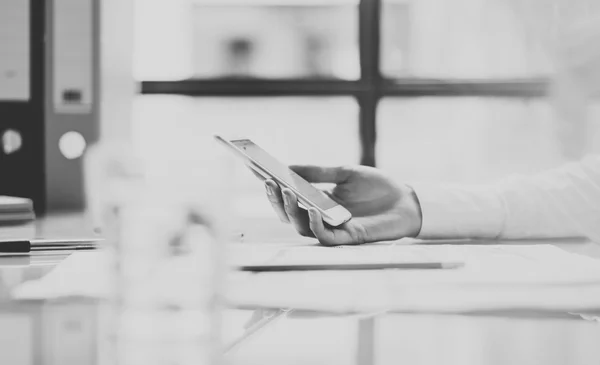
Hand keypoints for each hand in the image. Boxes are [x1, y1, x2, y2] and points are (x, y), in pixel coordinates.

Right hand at [264, 165, 422, 244]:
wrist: (407, 200)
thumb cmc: (378, 187)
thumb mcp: (345, 172)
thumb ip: (318, 171)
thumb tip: (287, 166)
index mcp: (318, 200)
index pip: (288, 195)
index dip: (270, 184)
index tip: (252, 167)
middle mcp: (320, 217)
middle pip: (288, 214)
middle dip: (275, 199)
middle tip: (267, 181)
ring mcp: (332, 229)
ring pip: (300, 227)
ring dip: (291, 211)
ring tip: (286, 191)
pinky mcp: (348, 239)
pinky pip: (324, 237)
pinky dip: (315, 225)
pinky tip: (311, 210)